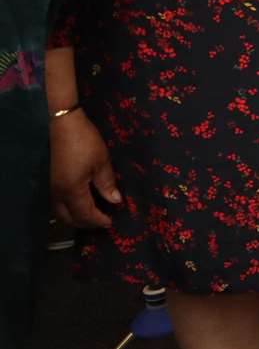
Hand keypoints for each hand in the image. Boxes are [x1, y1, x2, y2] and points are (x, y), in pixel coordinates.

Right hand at [49, 111, 119, 227]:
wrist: (65, 125)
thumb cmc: (86, 142)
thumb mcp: (102, 162)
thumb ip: (107, 184)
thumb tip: (115, 201)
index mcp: (72, 191)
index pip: (85, 214)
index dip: (99, 220)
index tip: (112, 222)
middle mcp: (59, 193)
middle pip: (70, 218)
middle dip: (86, 223)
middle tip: (103, 222)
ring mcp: (54, 187)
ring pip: (62, 212)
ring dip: (76, 218)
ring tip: (93, 216)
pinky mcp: (53, 181)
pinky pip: (60, 204)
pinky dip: (70, 210)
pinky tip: (82, 204)